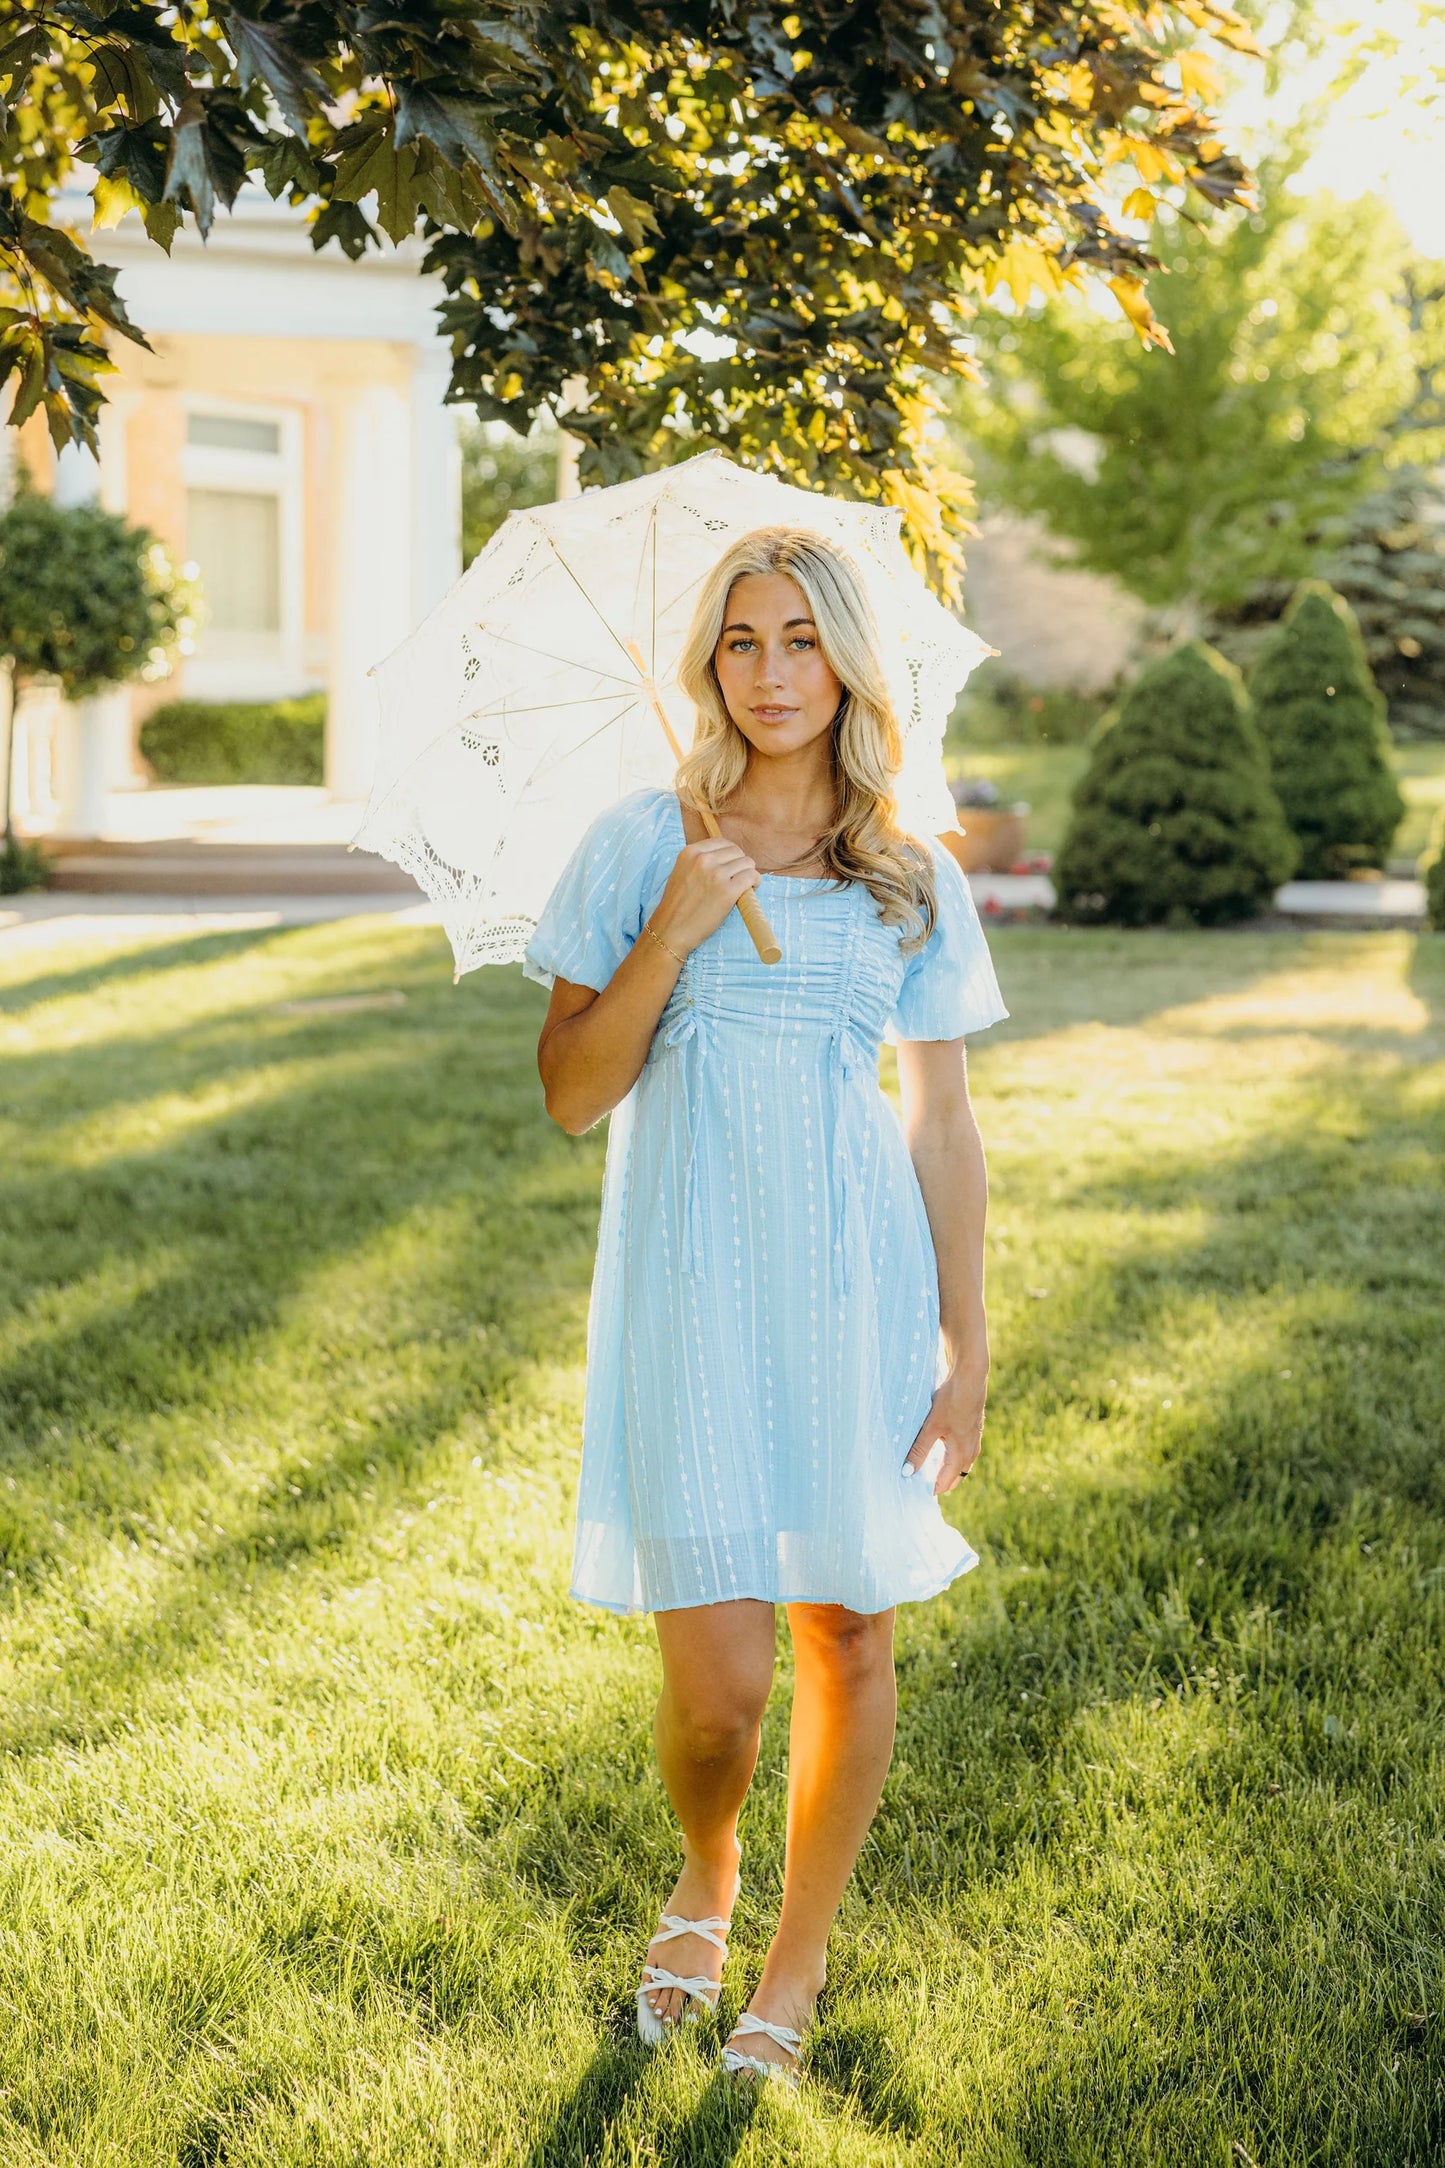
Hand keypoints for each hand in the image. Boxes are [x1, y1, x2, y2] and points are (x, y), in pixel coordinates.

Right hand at [651, 837, 760, 957]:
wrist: (670, 930)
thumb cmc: (677, 906)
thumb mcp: (681, 872)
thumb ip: (699, 862)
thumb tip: (726, 858)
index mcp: (690, 852)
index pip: (722, 842)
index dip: (730, 855)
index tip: (731, 866)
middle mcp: (703, 860)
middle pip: (736, 851)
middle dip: (740, 864)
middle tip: (738, 878)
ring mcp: (715, 875)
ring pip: (747, 862)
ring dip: (749, 874)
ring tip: (743, 886)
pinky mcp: (727, 891)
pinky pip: (751, 876)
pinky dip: (755, 882)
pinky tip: (750, 890)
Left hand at [903, 1354, 987, 1494]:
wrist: (970, 1377)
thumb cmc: (952, 1401)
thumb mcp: (931, 1427)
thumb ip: (919, 1450)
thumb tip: (907, 1472)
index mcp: (961, 1455)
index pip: (945, 1483)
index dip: (930, 1489)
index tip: (914, 1493)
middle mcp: (970, 1452)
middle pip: (954, 1477)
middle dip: (938, 1483)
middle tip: (917, 1485)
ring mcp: (973, 1441)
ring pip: (958, 1465)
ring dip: (944, 1471)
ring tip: (924, 1471)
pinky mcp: (971, 1430)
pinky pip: (961, 1453)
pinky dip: (949, 1458)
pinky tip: (937, 1451)